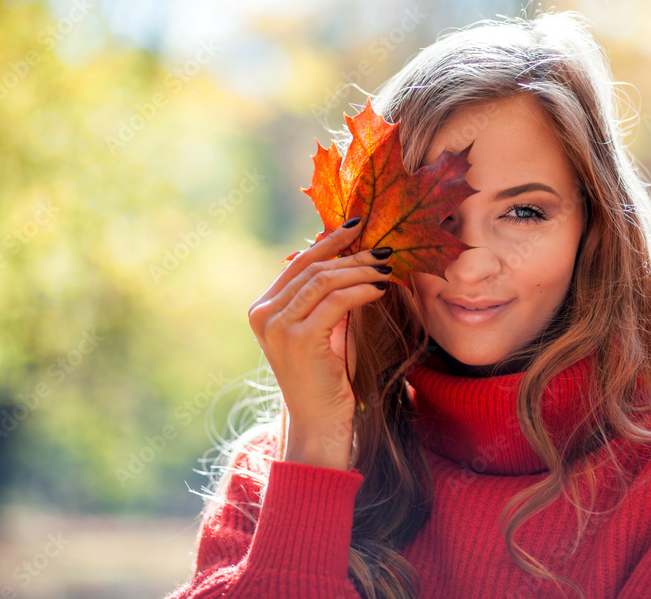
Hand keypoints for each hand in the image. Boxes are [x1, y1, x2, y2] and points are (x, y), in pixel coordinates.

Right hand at [247, 218, 392, 469]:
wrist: (318, 424)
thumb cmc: (325, 378)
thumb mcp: (320, 329)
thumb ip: (324, 297)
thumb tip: (351, 256)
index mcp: (263, 308)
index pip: (298, 262)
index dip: (329, 241)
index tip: (357, 227)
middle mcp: (264, 314)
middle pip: (312, 266)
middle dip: (351, 253)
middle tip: (383, 248)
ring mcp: (278, 326)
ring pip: (324, 279)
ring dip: (361, 270)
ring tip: (387, 268)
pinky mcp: (300, 339)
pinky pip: (336, 300)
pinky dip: (362, 290)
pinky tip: (380, 289)